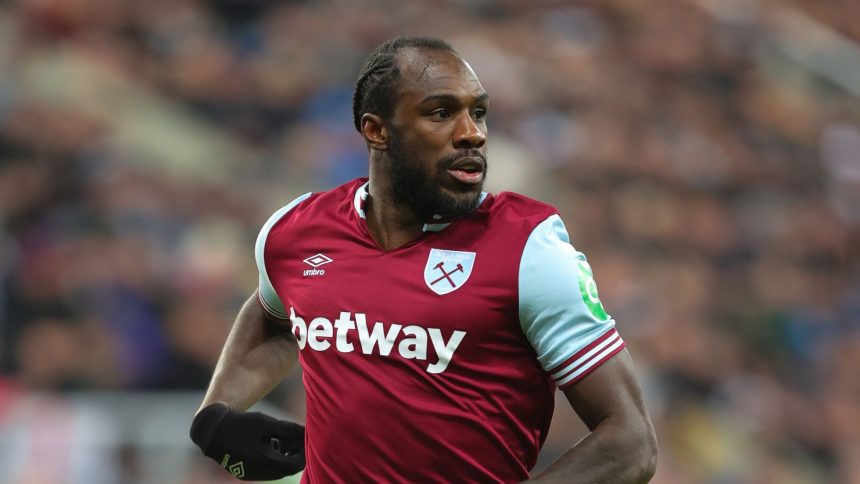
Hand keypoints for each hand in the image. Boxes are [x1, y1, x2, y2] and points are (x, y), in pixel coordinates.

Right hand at [190, 403, 304, 480]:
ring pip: (278, 469)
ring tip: (283, 437)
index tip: (305, 438)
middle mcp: (260, 473)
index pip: (295, 465)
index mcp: (266, 462)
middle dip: (296, 453)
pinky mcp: (246, 472)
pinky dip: (274, 457)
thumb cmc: (240, 424)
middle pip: (287, 468)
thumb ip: (288, 429)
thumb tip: (306, 432)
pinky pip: (267, 469)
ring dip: (285, 455)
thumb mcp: (266, 423)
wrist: (211, 430)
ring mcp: (252, 474)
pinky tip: (271, 442)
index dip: (304, 452)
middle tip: (297, 436)